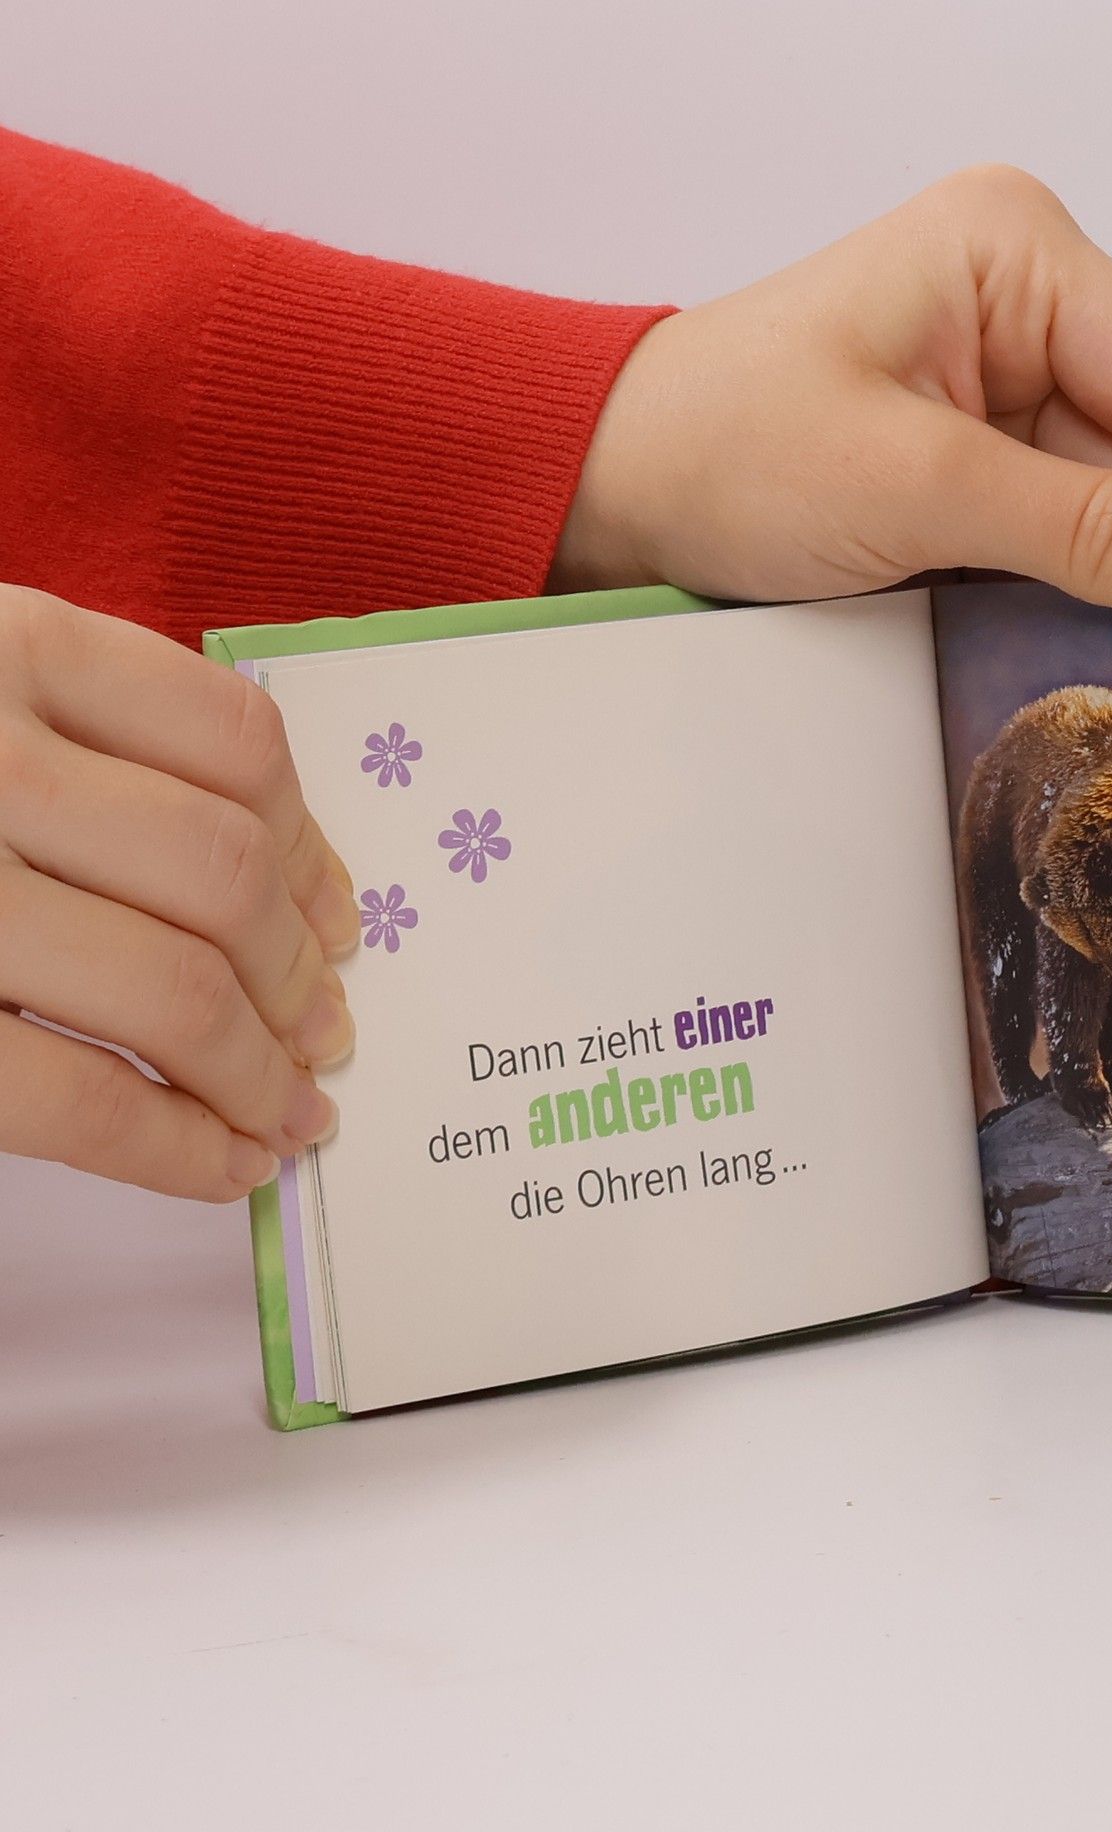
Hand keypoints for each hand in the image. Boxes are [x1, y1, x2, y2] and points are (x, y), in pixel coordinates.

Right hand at [0, 587, 359, 1199]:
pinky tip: (220, 1167)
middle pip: (222, 877)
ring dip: (259, 1073)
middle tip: (329, 1039)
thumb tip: (303, 899)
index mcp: (3, 644)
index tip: (337, 923)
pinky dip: (174, 1146)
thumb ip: (98, 745)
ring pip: (173, 988)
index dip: (313, 851)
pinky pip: (72, 1097)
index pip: (238, 743)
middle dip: (299, 981)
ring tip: (289, 1116)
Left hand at [555, 166, 1111, 619]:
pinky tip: (1107, 646)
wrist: (612, 492)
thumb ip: (1091, 525)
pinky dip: (1083, 584)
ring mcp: (1004, 379)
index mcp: (1017, 250)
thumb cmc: (727, 449)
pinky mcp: (980, 452)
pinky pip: (1068, 522)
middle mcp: (1026, 299)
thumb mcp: (921, 488)